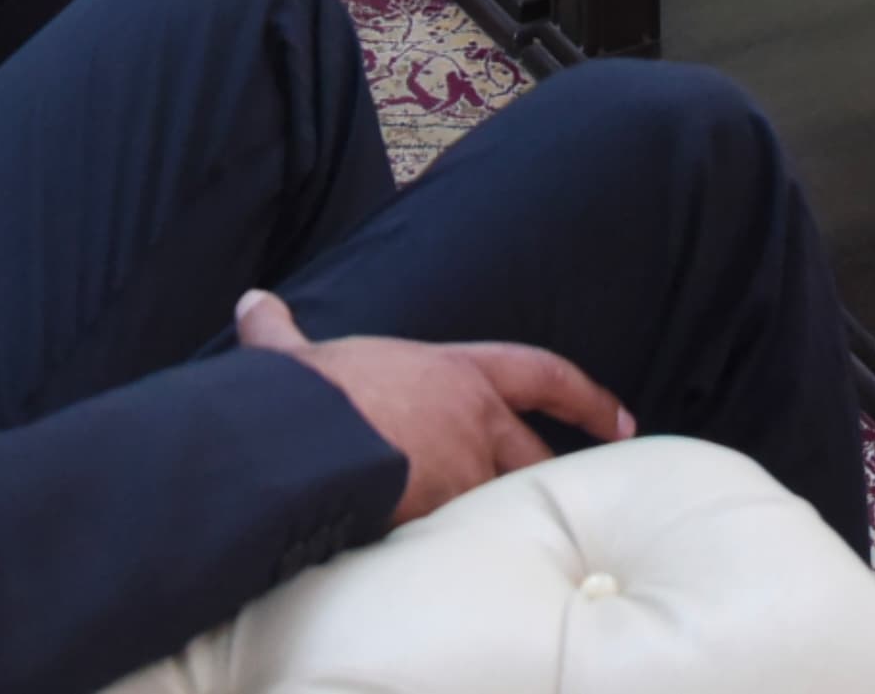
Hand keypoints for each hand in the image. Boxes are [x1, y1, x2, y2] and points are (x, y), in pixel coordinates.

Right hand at [233, 290, 631, 528]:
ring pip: (504, 504)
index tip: (622, 420)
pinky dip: (467, 556)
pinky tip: (458, 571)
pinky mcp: (444, 523)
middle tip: (576, 503)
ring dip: (507, 523)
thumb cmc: (312, 392)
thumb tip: (252, 303)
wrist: (305, 442)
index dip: (587, 396)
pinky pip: (467, 544)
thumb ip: (279, 332)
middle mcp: (475, 422)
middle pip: (538, 457)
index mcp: (456, 372)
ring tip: (513, 546)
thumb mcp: (297, 354)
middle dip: (555, 481)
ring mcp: (464, 476)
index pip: (543, 374)